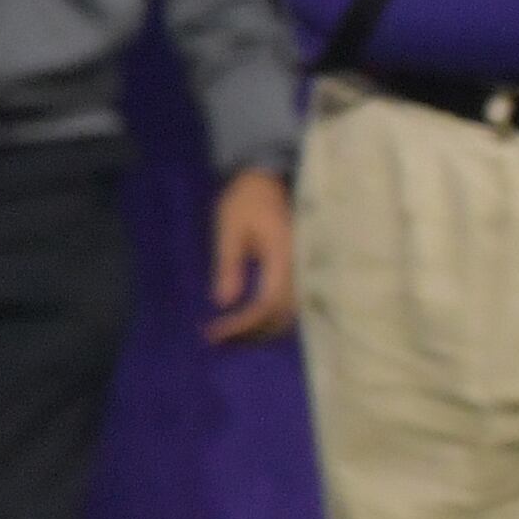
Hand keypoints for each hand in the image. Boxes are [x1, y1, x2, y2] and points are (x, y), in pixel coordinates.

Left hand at [207, 168, 296, 342]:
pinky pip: (290, 302)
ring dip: (262, 329)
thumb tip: (224, 303)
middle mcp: (299, 266)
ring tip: (232, 335)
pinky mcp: (298, 269)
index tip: (215, 333)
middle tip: (219, 340)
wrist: (267, 178)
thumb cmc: (245, 200)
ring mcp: (303, 268)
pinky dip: (270, 317)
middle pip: (283, 315)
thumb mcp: (229, 229)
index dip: (243, 324)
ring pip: (290, 313)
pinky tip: (250, 320)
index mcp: (283, 255)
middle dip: (252, 333)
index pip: (267, 303)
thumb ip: (228, 265)